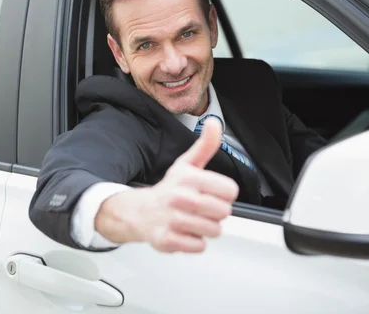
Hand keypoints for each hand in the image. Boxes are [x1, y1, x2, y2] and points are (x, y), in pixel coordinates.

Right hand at [95, 117, 238, 251]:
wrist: (139, 211)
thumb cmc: (169, 189)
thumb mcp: (187, 164)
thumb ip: (206, 145)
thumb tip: (215, 123)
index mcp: (189, 178)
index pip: (230, 191)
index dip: (223, 194)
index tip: (211, 192)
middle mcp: (180, 198)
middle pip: (224, 212)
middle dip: (216, 212)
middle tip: (201, 208)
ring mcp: (173, 220)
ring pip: (214, 231)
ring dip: (206, 228)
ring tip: (192, 220)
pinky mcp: (167, 240)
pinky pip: (199, 246)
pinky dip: (194, 242)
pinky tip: (184, 231)